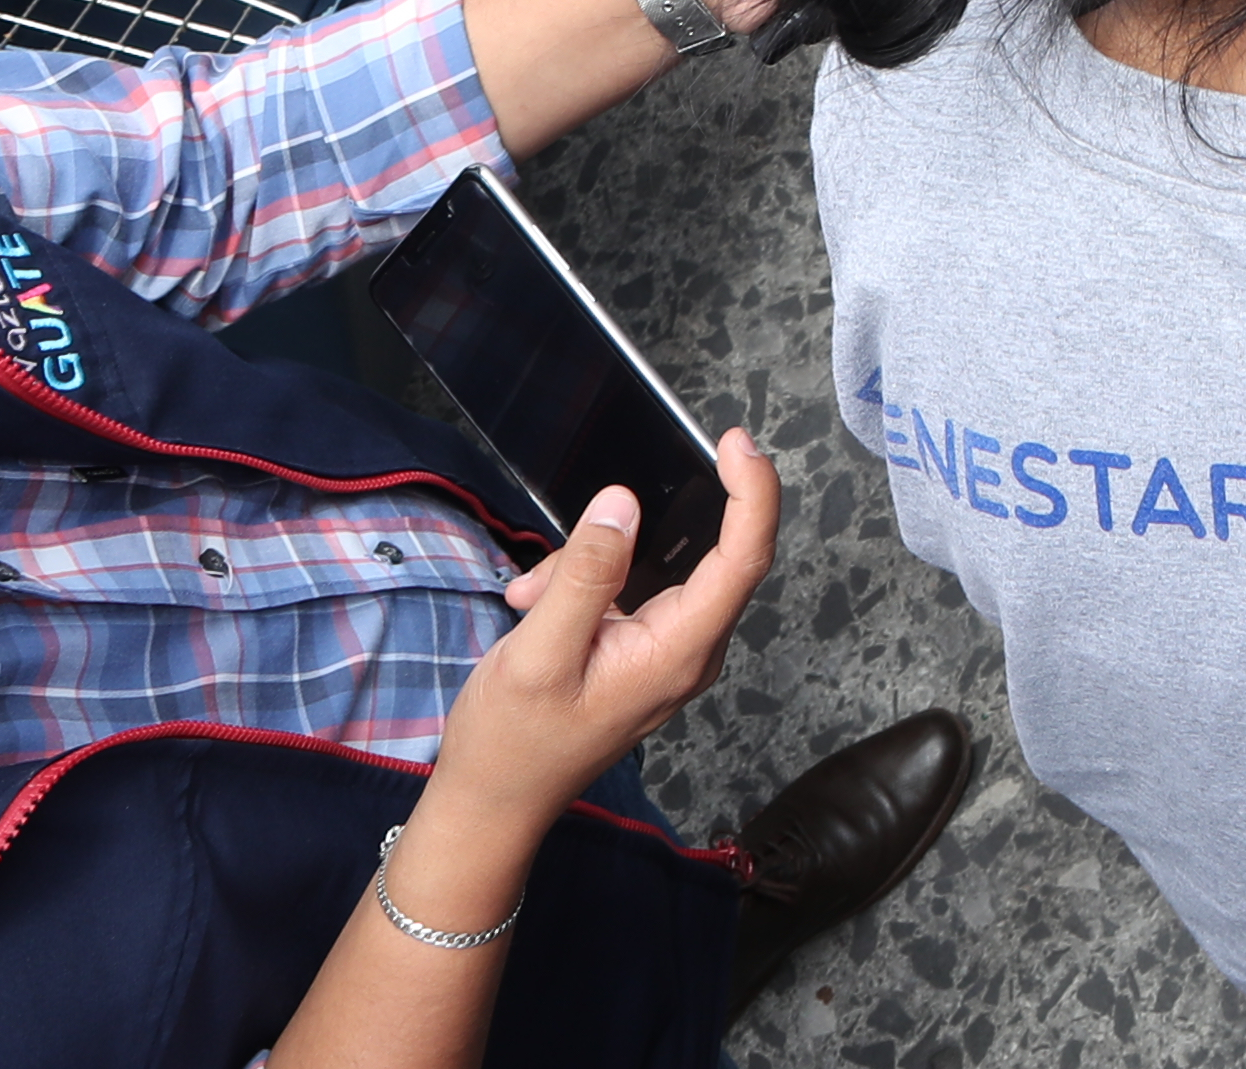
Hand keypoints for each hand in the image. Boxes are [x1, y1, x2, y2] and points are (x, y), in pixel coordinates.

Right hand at [429, 456, 782, 834]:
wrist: (493, 802)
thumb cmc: (513, 743)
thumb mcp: (539, 653)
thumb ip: (584, 575)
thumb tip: (624, 504)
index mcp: (678, 653)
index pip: (744, 558)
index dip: (752, 492)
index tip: (737, 442)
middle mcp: (688, 652)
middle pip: (715, 555)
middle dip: (664, 516)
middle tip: (618, 490)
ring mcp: (669, 654)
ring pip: (661, 568)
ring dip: (596, 560)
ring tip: (535, 592)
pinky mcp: (643, 653)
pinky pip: (632, 591)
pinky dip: (584, 584)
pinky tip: (536, 605)